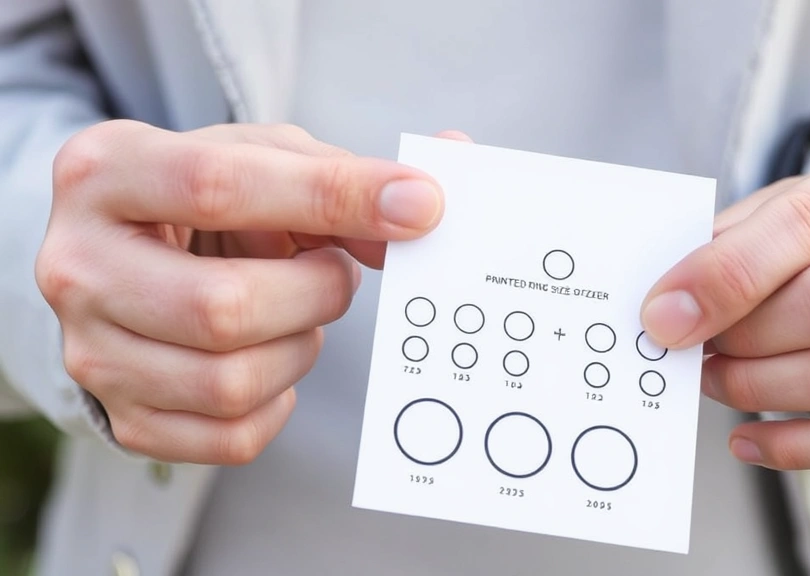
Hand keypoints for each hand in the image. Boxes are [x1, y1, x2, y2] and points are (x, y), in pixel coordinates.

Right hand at [35, 120, 462, 464]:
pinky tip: (275, 358)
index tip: (418, 206)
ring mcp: (90, 352)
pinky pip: (232, 436)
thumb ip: (340, 177)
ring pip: (230, 382)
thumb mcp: (264, 160)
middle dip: (315, 293)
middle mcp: (76, 266)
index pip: (218, 185)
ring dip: (300, 347)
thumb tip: (424, 207)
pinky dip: (280, 401)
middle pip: (222, 308)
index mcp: (105, 173)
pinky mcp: (122, 418)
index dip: (330, 196)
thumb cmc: (211, 200)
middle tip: (335, 273)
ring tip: (298, 311)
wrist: (141, 257)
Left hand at [641, 153, 809, 469]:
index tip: (663, 315)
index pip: (805, 223)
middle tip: (692, 348)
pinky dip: (793, 447)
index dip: (726, 276)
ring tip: (713, 379)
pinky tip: (747, 438)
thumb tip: (667, 307)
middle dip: (744, 337)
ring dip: (758, 389)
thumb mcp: (778, 212)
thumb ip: (727, 247)